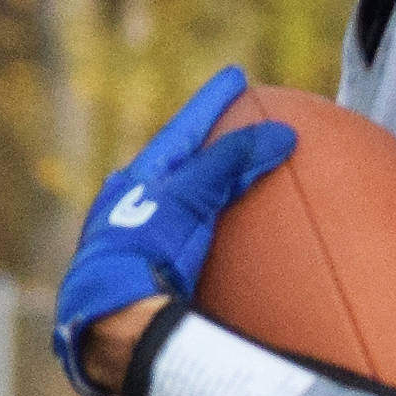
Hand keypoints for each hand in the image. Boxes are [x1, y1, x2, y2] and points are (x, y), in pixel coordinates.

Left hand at [53, 66, 294, 395]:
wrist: (111, 318)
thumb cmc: (146, 251)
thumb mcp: (190, 200)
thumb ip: (231, 164)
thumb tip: (284, 134)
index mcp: (137, 178)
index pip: (183, 129)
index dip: (211, 102)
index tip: (235, 76)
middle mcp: (126, 205)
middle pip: (170, 165)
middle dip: (195, 147)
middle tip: (221, 127)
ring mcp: (127, 243)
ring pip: (164, 206)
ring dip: (191, 193)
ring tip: (216, 187)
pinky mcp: (136, 280)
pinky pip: (172, 247)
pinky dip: (196, 239)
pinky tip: (210, 256)